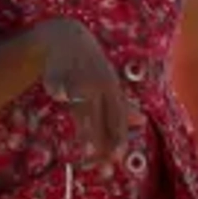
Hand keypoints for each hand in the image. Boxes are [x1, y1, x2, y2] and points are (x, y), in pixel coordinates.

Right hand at [32, 18, 139, 161]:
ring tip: (82, 145)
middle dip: (98, 138)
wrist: (68, 37)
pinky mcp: (57, 70)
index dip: (117, 136)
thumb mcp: (109, 83)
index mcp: (111, 88)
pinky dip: (58, 86)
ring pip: (79, 102)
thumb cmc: (92, 65)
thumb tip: (141, 122)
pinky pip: (57, 82)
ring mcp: (77, 76)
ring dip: (81, 123)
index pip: (116, 116)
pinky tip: (59, 94)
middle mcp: (96, 83)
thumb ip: (122, 105)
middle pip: (98, 115)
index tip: (116, 157)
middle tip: (96, 161)